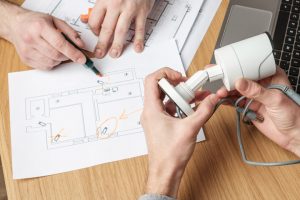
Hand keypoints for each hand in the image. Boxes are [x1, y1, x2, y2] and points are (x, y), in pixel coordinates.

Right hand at [6, 7, 85, 69]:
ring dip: (59, 59)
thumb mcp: (55, 21)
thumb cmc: (36, 21)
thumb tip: (81, 45)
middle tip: (70, 52)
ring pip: (52, 63)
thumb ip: (70, 33)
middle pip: (56, 55)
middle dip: (67, 56)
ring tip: (56, 49)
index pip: (60, 44)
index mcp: (39, 27)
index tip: (82, 58)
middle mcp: (31, 39)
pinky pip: (45, 67)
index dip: (73, 53)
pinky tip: (49, 54)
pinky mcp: (26, 59)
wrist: (15, 24)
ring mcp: (27, 50)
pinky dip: (52, 63)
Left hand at [88, 0, 154, 57]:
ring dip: (117, 45)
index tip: (96, 36)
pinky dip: (139, 39)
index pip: (95, 20)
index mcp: (105, 0)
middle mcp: (116, 5)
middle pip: (106, 28)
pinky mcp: (142, 12)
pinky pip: (139, 28)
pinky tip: (137, 48)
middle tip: (100, 53)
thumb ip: (99, 6)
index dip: (94, 30)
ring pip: (121, 31)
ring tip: (115, 54)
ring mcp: (130, 9)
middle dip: (102, 44)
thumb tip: (87, 18)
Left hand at [141, 68, 218, 196]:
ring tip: (196, 97)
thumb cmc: (170, 154)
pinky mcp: (161, 123)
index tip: (180, 77)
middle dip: (178, 85)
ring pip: (166, 98)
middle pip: (161, 88)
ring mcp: (155, 117)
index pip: (151, 80)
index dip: (166, 73)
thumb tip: (212, 99)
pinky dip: (181, 106)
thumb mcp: (190, 128)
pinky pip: (170, 108)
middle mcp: (151, 111)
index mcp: (151, 109)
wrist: (166, 171)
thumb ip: (204, 111)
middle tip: (191, 86)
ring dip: (181, 96)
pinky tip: (193, 108)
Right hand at [217, 67, 299, 156]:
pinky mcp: (249, 106)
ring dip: (227, 91)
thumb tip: (240, 82)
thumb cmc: (294, 115)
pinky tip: (221, 99)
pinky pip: (235, 101)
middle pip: (241, 78)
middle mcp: (262, 84)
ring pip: (236, 90)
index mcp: (271, 76)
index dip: (239, 66)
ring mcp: (254, 96)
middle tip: (218, 78)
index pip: (252, 67)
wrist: (293, 135)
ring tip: (219, 93)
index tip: (226, 67)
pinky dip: (228, 101)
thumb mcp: (275, 99)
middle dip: (229, 79)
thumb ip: (257, 91)